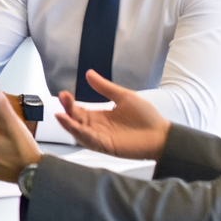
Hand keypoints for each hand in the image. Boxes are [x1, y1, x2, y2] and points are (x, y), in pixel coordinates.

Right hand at [54, 70, 169, 159]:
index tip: (63, 93)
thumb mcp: (123, 96)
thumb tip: (88, 73)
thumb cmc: (145, 116)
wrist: (161, 134)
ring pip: (79, 132)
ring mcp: (100, 138)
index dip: (69, 103)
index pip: (78, 110)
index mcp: (99, 116)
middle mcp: (96, 128)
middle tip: (63, 97)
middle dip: (67, 110)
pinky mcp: (107, 146)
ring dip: (68, 124)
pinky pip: (90, 140)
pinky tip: (74, 126)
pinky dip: (80, 134)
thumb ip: (105, 87)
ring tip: (59, 114)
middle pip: (76, 120)